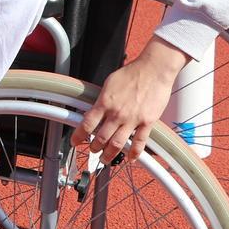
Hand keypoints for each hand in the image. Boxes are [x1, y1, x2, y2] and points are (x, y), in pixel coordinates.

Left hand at [72, 37, 188, 162]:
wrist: (153, 70)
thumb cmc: (131, 74)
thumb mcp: (109, 84)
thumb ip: (102, 99)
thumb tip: (95, 109)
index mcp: (104, 103)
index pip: (87, 124)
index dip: (79, 136)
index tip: (75, 142)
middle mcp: (116, 114)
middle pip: (101, 138)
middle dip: (94, 148)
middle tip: (93, 150)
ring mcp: (132, 120)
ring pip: (117, 144)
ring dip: (109, 154)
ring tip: (105, 158)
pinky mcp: (147, 123)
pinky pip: (139, 142)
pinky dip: (134, 153)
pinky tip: (130, 158)